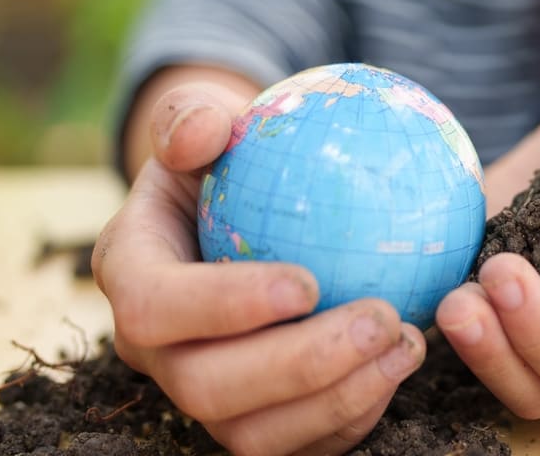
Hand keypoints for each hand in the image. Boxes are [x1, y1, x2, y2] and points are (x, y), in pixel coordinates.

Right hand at [93, 84, 425, 455]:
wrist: (242, 208)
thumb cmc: (227, 156)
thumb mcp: (203, 119)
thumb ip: (193, 116)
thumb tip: (206, 129)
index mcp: (133, 276)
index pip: (157, 309)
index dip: (224, 307)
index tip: (307, 282)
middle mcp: (159, 351)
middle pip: (207, 390)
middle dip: (299, 366)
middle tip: (381, 318)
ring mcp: (205, 394)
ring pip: (254, 434)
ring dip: (338, 399)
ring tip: (407, 343)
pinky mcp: (256, 419)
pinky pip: (300, 444)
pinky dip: (352, 418)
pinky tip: (402, 365)